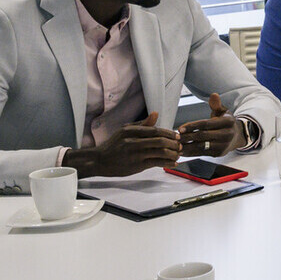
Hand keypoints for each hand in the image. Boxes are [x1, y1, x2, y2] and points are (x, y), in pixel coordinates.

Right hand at [65, 112, 180, 176]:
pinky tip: (173, 163)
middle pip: (160, 141)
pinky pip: (157, 163)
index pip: (155, 130)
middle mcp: (133, 142)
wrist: (100, 160)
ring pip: (160, 152)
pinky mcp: (137, 165)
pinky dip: (168, 163)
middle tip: (180, 146)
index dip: (169, 133)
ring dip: (173, 154)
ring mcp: (135, 154)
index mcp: (131, 131)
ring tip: (178, 154)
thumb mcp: (125, 130)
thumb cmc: (114, 145)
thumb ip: (142, 124)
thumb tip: (156, 114)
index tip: (177, 136)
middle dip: (174, 144)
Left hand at [177, 94, 246, 156]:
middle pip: (203, 136)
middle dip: (187, 137)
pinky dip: (191, 153)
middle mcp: (227, 134)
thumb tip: (214, 95)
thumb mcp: (223, 111)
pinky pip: (203, 154)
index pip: (206, 124)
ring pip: (202, 147)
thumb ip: (216, 104)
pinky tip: (183, 151)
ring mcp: (223, 145)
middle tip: (176, 137)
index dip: (192, 126)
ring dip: (187, 147)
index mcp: (228, 122)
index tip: (180, 129)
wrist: (237, 136)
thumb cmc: (226, 122)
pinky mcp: (219, 153)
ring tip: (177, 145)